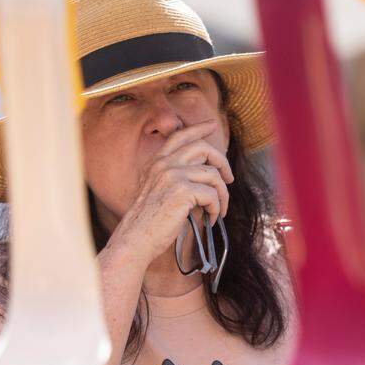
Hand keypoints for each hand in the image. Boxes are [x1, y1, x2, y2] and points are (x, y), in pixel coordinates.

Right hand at [105, 120, 232, 269]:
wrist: (135, 239)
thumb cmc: (148, 221)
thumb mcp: (157, 190)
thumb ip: (176, 176)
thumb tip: (208, 173)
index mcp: (156, 162)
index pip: (180, 136)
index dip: (198, 129)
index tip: (212, 125)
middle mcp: (164, 164)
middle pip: (203, 148)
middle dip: (222, 162)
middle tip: (229, 179)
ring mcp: (173, 175)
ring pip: (213, 174)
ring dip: (222, 194)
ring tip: (219, 209)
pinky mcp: (182, 191)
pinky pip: (212, 195)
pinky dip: (217, 208)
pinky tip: (212, 217)